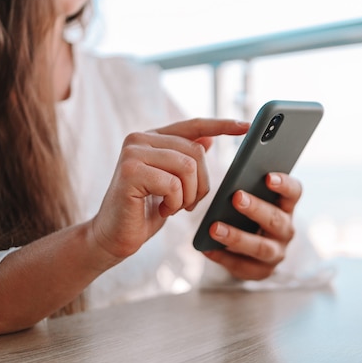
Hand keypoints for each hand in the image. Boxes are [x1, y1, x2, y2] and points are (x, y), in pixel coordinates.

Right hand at [90, 118, 249, 260]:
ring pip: (187, 167)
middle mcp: (139, 138)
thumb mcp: (173, 184)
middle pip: (196, 152)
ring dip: (188, 195)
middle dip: (201, 184)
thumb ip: (185, 159)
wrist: (113, 237)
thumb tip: (209, 138)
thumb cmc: (144, 212)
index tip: (247, 126)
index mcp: (152, 138)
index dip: (222, 125)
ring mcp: (133, 152)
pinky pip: (173, 184)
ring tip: (173, 207)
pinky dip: (175, 203)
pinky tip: (161, 210)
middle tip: (187, 204)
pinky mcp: (130, 171)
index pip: (193, 125)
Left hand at [203, 172, 301, 279]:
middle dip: (256, 208)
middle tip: (236, 197)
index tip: (268, 176)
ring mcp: (276, 253)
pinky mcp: (261, 271)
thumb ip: (246, 192)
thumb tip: (229, 186)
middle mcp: (286, 230)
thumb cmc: (248, 217)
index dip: (284, 184)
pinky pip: (242, 265)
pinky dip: (223, 257)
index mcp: (286, 207)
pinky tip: (207, 249)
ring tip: (214, 228)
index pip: (293, 193)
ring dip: (237, 237)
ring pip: (261, 247)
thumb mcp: (252, 202)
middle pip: (275, 219)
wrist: (251, 251)